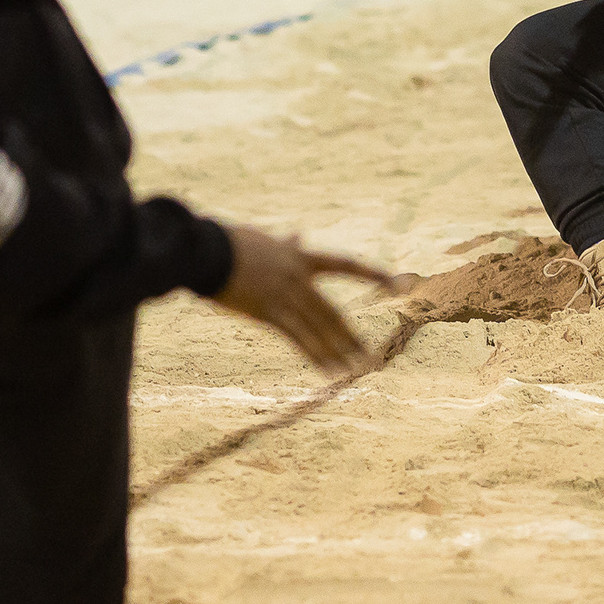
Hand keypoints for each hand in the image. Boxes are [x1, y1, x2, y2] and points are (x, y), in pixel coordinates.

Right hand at [211, 225, 408, 373]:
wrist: (208, 251)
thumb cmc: (231, 244)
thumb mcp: (264, 241)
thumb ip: (285, 244)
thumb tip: (298, 234)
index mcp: (300, 257)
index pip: (345, 264)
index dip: (372, 273)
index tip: (396, 282)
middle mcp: (299, 277)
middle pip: (332, 311)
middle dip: (351, 336)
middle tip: (369, 354)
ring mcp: (285, 295)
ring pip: (319, 328)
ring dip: (337, 351)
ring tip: (353, 369)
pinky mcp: (268, 311)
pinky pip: (298, 338)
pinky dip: (314, 355)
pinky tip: (327, 370)